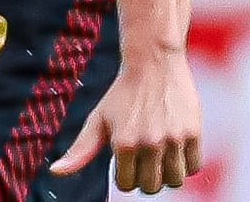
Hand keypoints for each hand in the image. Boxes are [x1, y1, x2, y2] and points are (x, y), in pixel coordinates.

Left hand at [51, 47, 201, 194]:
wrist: (153, 61)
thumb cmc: (123, 93)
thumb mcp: (99, 119)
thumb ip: (80, 150)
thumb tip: (55, 172)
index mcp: (123, 143)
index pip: (127, 185)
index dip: (126, 173)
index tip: (127, 156)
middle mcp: (149, 143)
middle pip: (152, 187)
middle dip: (147, 176)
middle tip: (145, 155)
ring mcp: (173, 138)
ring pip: (174, 180)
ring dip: (168, 172)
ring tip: (161, 153)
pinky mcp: (193, 132)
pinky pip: (194, 166)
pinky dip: (186, 162)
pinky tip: (176, 146)